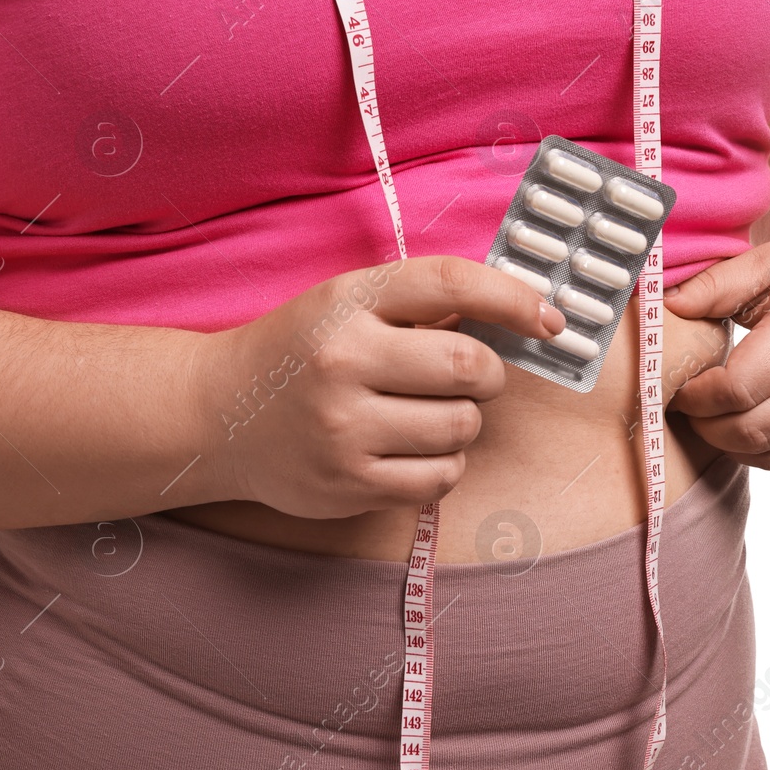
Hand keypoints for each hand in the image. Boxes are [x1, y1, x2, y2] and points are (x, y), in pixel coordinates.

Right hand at [191, 255, 565, 517]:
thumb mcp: (345, 303)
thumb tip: (521, 316)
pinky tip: (413, 449)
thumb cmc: (299, 352)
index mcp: (347, 301)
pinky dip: (443, 464)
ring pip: (462, 427)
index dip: (515, 300)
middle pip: (472, 368)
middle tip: (468, 377)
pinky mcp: (348, 484)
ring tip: (428, 414)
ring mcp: (344, 428)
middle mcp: (343, 361)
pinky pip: (439, 477)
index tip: (551, 320)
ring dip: (463, 421)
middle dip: (487, 375)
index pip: (452, 285)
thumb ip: (420, 304)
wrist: (218, 414)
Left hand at [661, 227, 769, 470]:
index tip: (677, 388)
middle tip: (690, 410)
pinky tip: (753, 425)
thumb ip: (713, 286)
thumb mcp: (767, 262)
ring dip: (735, 446)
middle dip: (708, 428)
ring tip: (717, 419)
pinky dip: (769, 453)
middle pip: (755, 430)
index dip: (697, 397)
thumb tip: (664, 310)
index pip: (739, 388)